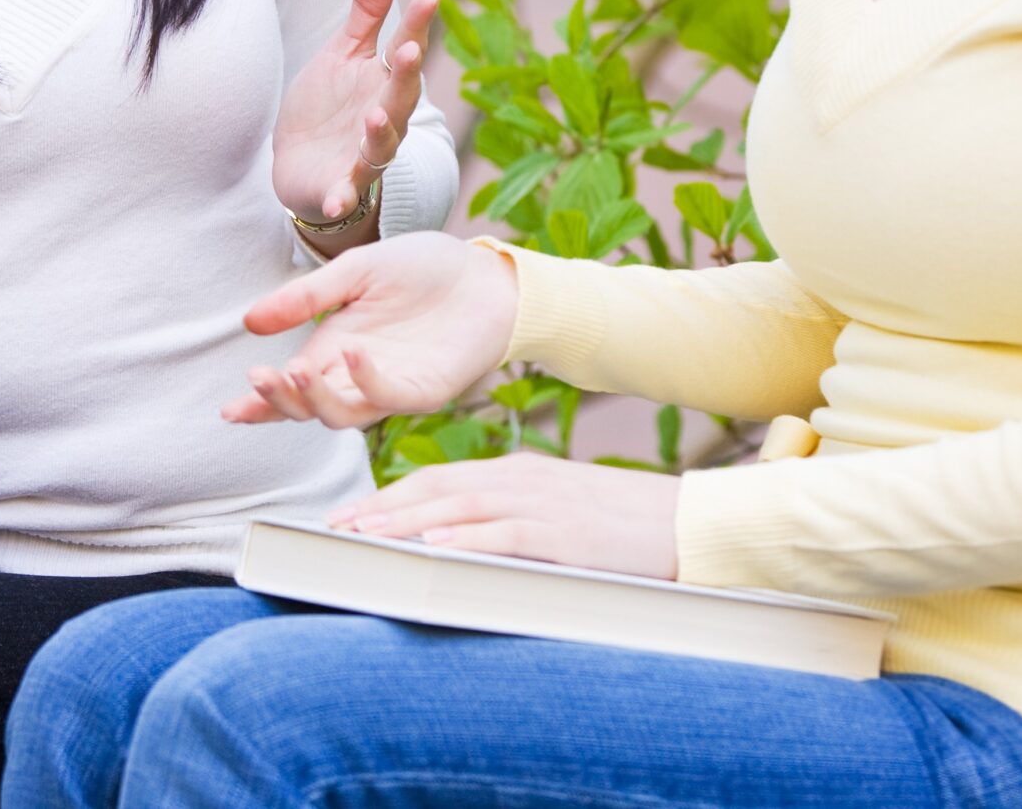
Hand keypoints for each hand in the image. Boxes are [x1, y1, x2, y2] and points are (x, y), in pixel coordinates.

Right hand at [223, 231, 517, 427]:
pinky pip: (388, 397)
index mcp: (334, 349)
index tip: (230, 409)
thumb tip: (249, 323)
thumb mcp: (356, 271)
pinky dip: (365, 380)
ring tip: (292, 371)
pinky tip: (352, 353)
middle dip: (279, 401)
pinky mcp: (425, 391)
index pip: (291, 386)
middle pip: (308, 408)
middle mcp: (357, 376)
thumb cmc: (423, 269)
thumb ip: (306, 297)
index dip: (260, 402)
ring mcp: (391, 388)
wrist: (482, 271)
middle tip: (258, 380)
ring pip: (341, 416)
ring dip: (313, 399)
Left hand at [272, 0, 437, 223]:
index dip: (416, 24)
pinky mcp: (340, 188)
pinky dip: (342, 197)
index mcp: (384, 82)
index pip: (404, 49)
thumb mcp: (343, 54)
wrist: (302, 167)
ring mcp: (363, 155)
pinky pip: (345, 194)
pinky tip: (337, 199)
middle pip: (400, 97)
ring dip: (380, 133)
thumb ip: (366, 14)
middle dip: (406, 77)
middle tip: (409, 51)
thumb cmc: (329, 107)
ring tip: (375, 116)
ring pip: (380, 145)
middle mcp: (384, 118)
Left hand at [328, 452, 680, 578]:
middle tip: (338, 528)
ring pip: (459, 507)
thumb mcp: (556, 513)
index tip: (352, 515)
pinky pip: (504, 534)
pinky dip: (466, 539)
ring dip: (406, 522)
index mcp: (517, 473)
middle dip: (382, 508)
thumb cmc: (620, 526)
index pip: (439, 479)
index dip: (390, 496)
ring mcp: (543, 504)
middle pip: (437, 489)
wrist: (684, 524)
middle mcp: (522, 480)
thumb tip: (457, 543)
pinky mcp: (564, 533)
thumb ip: (509, 520)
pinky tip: (434, 547)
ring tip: (366, 536)